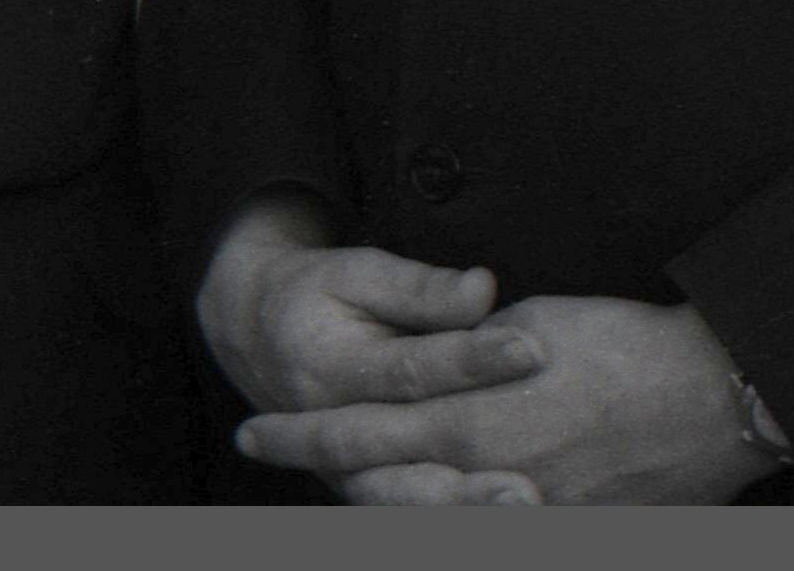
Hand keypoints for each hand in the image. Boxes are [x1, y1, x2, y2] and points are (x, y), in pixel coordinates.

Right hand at [196, 191, 547, 496]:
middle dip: (471, 478)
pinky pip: (412, 514)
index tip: (533, 347)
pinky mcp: (368, 488)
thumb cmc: (320, 294)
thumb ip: (419, 288)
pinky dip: (458, 519)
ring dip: (465, 512)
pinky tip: (516, 518)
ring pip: (408, 504)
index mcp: (330, 372)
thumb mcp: (358, 273)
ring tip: (524, 509)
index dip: (474, 358)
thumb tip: (482, 290)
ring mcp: (348, 473)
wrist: (260, 337)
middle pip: (407, 464)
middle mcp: (334, 438)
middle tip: (529, 486)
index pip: (414, 370)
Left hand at [232, 294, 788, 505]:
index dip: (302, 435)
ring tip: (339, 489)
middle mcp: (484, 478)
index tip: (254, 431)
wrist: (715, 398)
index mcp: (469, 419)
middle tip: (264, 452)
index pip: (359, 433)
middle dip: (316, 470)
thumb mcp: (536, 324)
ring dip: (378, 502)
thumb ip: (473, 351)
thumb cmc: (628, 346)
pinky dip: (449, 519)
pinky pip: (485, 530)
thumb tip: (445, 356)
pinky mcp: (563, 534)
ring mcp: (523, 516)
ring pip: (425, 519)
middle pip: (376, 487)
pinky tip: (432, 509)